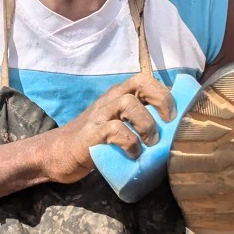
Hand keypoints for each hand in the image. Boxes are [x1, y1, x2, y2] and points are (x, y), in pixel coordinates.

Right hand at [37, 74, 174, 183]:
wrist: (59, 154)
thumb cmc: (96, 142)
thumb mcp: (118, 126)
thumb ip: (138, 122)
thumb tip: (171, 132)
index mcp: (118, 97)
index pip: (144, 80)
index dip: (164, 93)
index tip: (173, 115)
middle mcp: (109, 101)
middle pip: (139, 82)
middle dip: (160, 99)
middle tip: (167, 122)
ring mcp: (98, 116)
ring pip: (127, 102)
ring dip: (145, 123)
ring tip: (150, 143)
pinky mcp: (90, 135)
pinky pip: (114, 130)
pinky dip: (129, 142)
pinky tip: (133, 154)